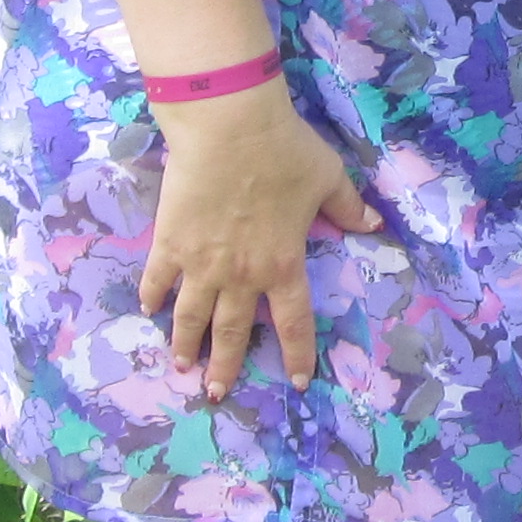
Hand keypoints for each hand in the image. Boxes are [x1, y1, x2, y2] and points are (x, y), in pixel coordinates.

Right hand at [139, 84, 382, 400]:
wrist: (230, 127)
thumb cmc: (284, 151)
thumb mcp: (328, 178)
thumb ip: (348, 207)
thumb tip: (374, 225)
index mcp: (283, 264)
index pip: (294, 322)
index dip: (297, 354)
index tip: (297, 382)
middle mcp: (241, 275)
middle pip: (233, 331)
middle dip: (225, 366)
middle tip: (217, 394)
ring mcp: (201, 262)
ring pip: (192, 316)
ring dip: (186, 344)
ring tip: (181, 367)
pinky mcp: (170, 242)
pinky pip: (157, 279)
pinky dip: (152, 296)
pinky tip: (147, 311)